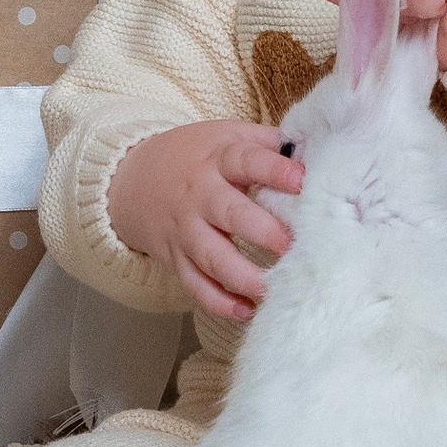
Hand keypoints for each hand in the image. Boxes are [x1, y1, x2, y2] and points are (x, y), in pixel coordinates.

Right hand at [108, 118, 303, 325]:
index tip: (302, 180)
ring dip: (242, 276)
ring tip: (272, 288)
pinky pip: (195, 285)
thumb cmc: (196, 156)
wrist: (133, 178)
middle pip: (228, 213)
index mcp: (217, 159)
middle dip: (261, 230)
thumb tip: (313, 148)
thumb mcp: (226, 135)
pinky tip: (246, 311)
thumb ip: (267, 142)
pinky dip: (219, 302)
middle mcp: (199, 195)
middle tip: (290, 244)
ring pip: (212, 257)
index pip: (246, 161)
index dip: (274, 170)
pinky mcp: (175, 258)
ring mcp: (185, 229)